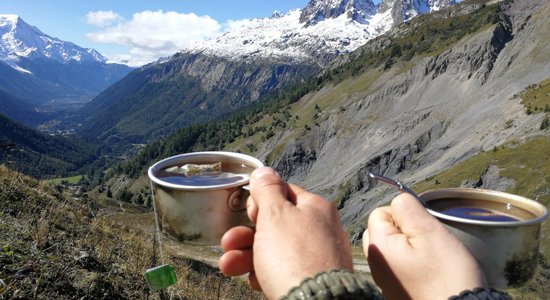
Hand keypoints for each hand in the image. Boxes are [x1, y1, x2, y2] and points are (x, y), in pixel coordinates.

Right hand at [219, 167, 352, 298]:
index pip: (283, 194)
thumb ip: (267, 190)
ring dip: (245, 255)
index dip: (261, 202)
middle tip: (229, 241)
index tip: (250, 213)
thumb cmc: (294, 256)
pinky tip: (254, 281)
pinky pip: (281, 271)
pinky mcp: (308, 278)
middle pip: (274, 225)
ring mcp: (314, 257)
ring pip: (273, 250)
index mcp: (315, 208)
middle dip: (244, 234)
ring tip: (228, 265)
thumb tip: (264, 170)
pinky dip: (262, 273)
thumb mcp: (275, 214)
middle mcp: (318, 230)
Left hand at [364, 193, 485, 299]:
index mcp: (377, 246)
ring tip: (430, 259)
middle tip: (427, 243)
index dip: (404, 214)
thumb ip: (408, 209)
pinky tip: (429, 272)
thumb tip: (398, 199)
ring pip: (393, 247)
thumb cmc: (447, 276)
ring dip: (410, 246)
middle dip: (404, 230)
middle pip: (383, 229)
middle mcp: (374, 263)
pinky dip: (412, 263)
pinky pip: (399, 265)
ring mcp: (384, 278)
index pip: (380, 212)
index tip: (423, 229)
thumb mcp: (430, 232)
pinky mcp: (395, 289)